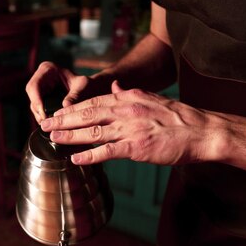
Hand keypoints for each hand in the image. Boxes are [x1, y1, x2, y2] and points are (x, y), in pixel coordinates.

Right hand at [26, 61, 113, 122]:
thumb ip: (75, 95)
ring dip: (42, 118)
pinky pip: (40, 113)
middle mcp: (41, 80)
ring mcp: (41, 92)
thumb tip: (65, 106)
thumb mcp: (84, 87)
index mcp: (48, 70)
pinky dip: (46, 120)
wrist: (92, 90)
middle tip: (49, 124)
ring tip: (53, 127)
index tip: (44, 114)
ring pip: (35, 108)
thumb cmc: (88, 85)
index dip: (36, 101)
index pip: (34, 86)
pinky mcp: (44, 103)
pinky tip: (54, 126)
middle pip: (32, 99)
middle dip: (39, 112)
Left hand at [40, 81, 216, 165]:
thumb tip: (115, 86)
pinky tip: (76, 159)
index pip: (93, 102)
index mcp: (128, 98)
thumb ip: (130, 93)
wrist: (201, 131)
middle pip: (87, 114)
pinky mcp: (136, 147)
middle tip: (44, 125)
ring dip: (70, 135)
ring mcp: (130, 129)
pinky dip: (90, 155)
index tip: (56, 113)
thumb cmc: (178, 118)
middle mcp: (126, 110)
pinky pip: (108, 151)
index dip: (72, 108)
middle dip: (63, 120)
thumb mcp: (151, 98)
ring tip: (52, 138)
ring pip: (93, 131)